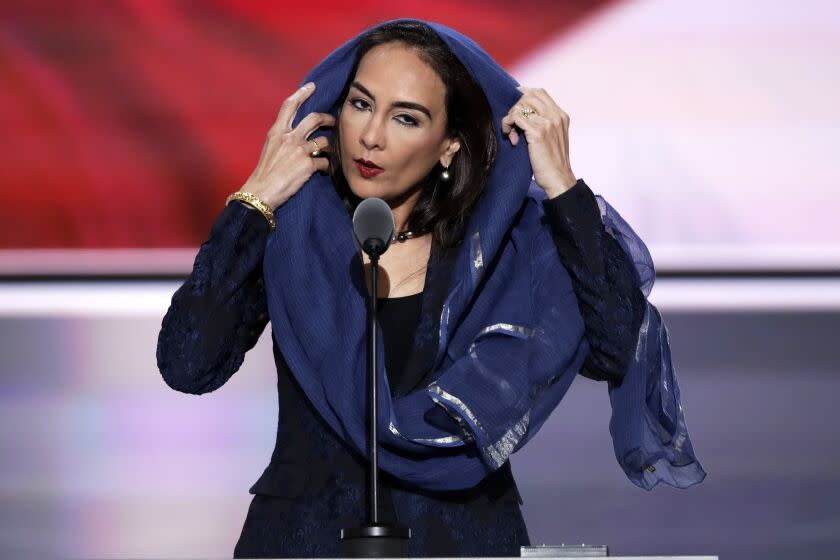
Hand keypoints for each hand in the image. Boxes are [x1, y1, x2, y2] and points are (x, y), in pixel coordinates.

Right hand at [240, 82, 334, 209]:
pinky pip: (325, 162)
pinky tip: (324, 170)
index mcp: (277, 132)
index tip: (311, 86)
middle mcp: (289, 138)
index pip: (290, 106)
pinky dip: (327, 166)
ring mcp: (299, 151)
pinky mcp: (308, 166)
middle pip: (314, 118)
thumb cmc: (265, 173)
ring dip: (330, 146)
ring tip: (329, 152)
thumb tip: (294, 134)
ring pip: (324, 140)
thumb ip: (282, 138)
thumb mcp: (270, 148)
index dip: (302, 94)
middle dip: (327, 117)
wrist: (261, 192)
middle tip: (332, 120)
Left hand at [500, 86, 576, 197]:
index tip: (514, 110)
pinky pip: (516, 117)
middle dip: (514, 107)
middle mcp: (556, 116)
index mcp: (561, 115)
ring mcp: (548, 123)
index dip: (522, 96)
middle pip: (528, 94)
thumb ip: (542, 123)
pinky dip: (508, 125)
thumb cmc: (551, 162)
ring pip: (520, 105)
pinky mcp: (538, 132)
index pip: (539, 92)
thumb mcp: (551, 138)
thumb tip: (521, 114)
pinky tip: (512, 138)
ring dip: (510, 117)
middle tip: (511, 124)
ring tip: (511, 133)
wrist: (558, 179)